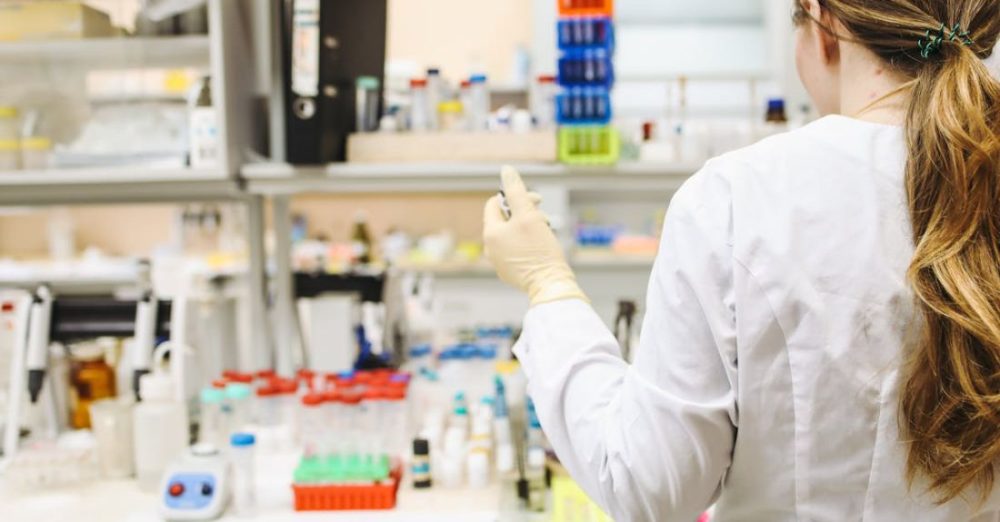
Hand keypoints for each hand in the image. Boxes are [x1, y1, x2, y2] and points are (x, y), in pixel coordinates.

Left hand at [483, 166, 587, 305]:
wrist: (550, 285)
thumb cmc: (540, 251)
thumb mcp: (529, 215)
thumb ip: (517, 192)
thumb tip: (506, 170)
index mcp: (491, 233)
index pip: (495, 204)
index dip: (516, 197)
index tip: (535, 201)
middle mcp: (490, 248)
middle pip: (505, 219)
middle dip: (525, 214)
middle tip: (543, 219)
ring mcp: (499, 262)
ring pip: (512, 235)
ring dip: (528, 228)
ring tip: (545, 233)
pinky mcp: (510, 272)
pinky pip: (516, 250)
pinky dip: (528, 244)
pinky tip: (542, 249)